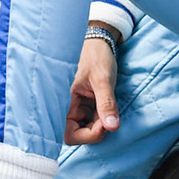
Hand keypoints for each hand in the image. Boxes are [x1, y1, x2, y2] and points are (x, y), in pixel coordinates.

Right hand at [64, 27, 121, 145]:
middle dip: (95, 132)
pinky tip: (108, 108)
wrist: (99, 42)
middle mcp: (69, 107)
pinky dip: (103, 119)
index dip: (88, 135)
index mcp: (66, 101)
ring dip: (100, 126)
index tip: (105, 122)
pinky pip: (92, 121)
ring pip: (86, 129)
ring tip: (110, 110)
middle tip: (109, 118)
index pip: (69, 135)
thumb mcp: (103, 79)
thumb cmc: (97, 57)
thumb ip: (107, 104)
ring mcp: (78, 107)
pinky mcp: (87, 105)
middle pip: (77, 136)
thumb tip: (113, 127)